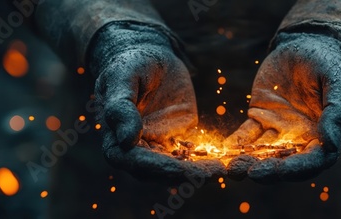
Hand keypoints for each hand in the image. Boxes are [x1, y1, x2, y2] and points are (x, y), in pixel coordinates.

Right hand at [90, 22, 224, 181]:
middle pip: (159, 170)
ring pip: (178, 165)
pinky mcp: (179, 138)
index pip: (132, 160)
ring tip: (221, 169)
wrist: (152, 57)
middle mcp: (137, 149)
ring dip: (199, 170)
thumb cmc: (130, 64)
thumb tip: (126, 141)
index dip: (154, 166)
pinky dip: (207, 158)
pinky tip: (226, 160)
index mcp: (115, 138)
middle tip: (210, 173)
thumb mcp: (122, 78)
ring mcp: (159, 145)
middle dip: (185, 174)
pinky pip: (193, 153)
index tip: (177, 168)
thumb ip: (120, 108)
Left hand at [225, 32, 340, 181]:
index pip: (312, 160)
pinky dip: (236, 144)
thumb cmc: (329, 62)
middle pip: (284, 162)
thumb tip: (330, 144)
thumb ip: (338, 112)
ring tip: (234, 168)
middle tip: (250, 172)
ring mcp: (278, 129)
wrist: (306, 43)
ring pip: (262, 152)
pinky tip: (225, 149)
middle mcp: (300, 138)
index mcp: (323, 135)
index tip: (281, 171)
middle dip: (268, 170)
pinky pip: (246, 134)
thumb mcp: (339, 82)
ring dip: (248, 161)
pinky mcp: (260, 117)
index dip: (298, 169)